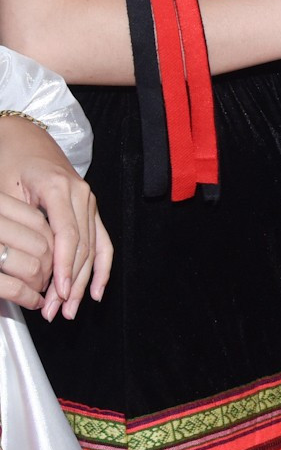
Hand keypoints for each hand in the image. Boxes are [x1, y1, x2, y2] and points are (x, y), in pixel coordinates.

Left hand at [0, 114, 110, 316]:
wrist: (22, 136)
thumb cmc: (8, 159)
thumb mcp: (3, 189)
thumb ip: (17, 222)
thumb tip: (20, 262)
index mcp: (60, 188)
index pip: (68, 236)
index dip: (64, 268)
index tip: (57, 294)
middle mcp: (82, 195)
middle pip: (83, 247)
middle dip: (72, 283)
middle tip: (58, 312)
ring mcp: (89, 201)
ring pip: (93, 248)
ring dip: (84, 281)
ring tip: (71, 309)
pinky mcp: (89, 208)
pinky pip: (102, 240)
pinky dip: (101, 267)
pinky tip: (97, 291)